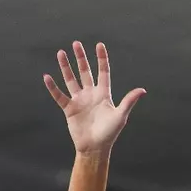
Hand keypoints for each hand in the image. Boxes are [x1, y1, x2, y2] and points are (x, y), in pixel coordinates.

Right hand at [44, 42, 145, 156]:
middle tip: (76, 43)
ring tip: (60, 53)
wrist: (95, 147)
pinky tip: (47, 76)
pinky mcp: (69, 108)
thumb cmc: (110, 133)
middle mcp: (91, 94)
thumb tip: (143, 90)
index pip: (103, 72)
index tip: (99, 45)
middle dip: (81, 58)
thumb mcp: (120, 115)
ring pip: (71, 79)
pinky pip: (59, 95)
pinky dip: (53, 87)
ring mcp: (79, 100)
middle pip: (85, 72)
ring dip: (65, 67)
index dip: (101, 59)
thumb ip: (129, 101)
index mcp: (104, 94)